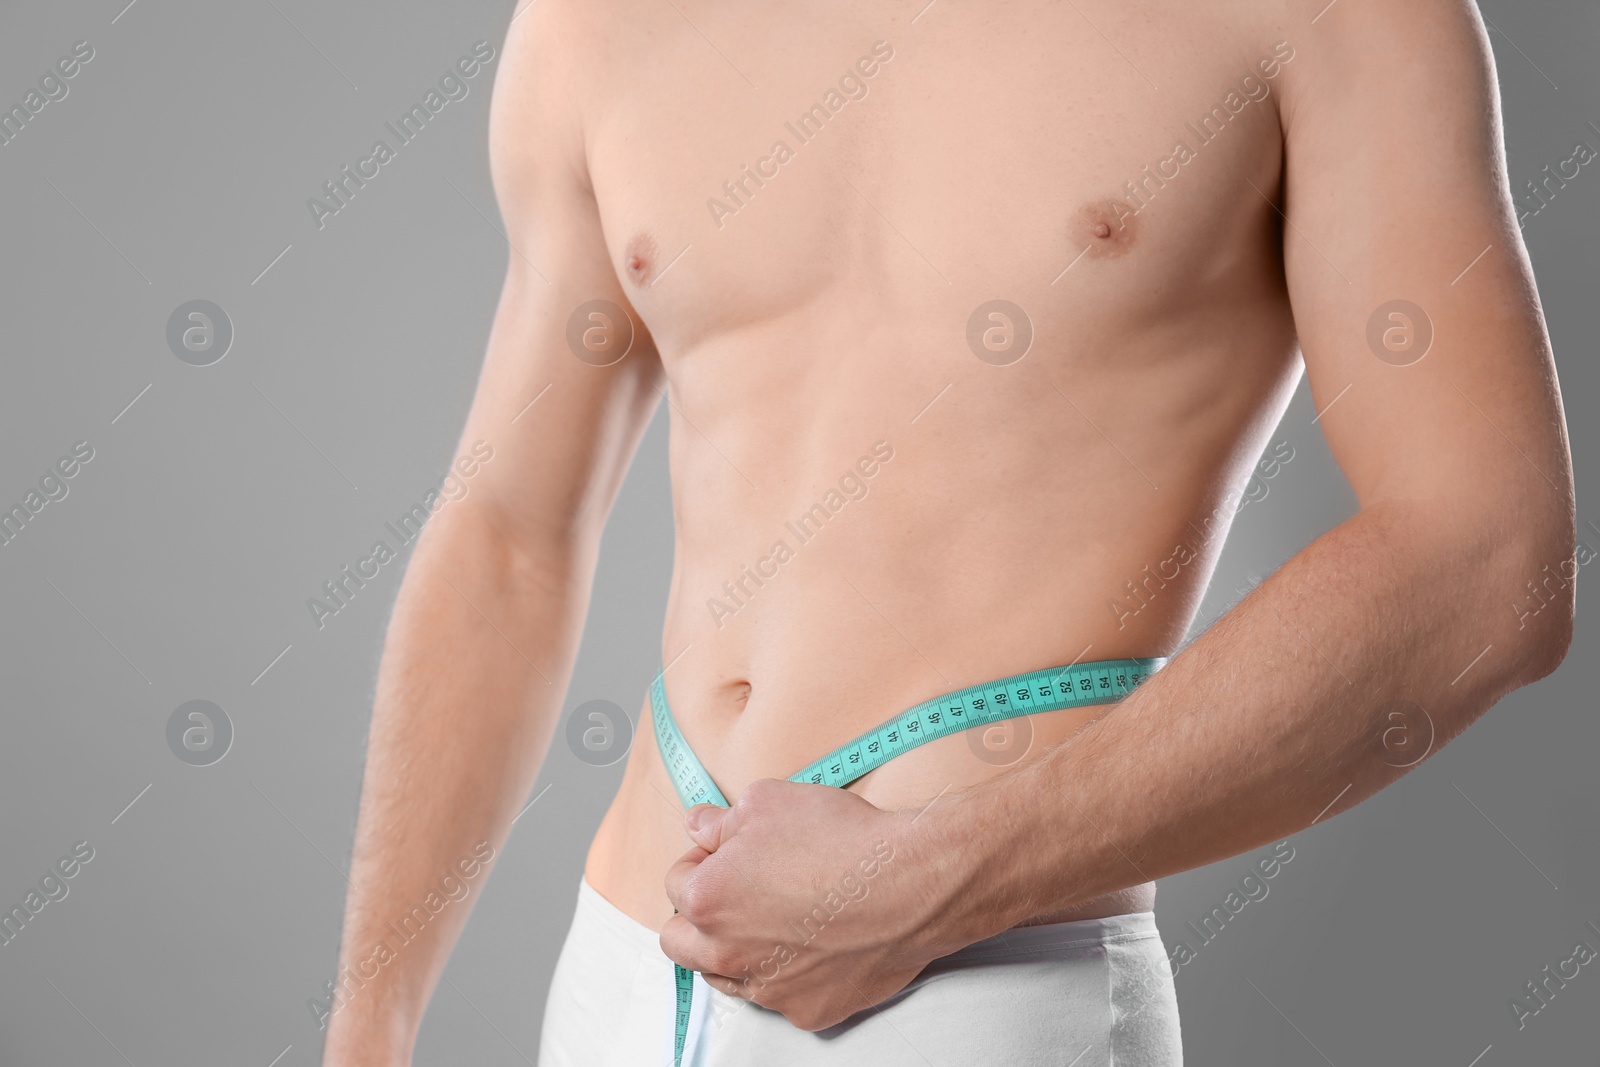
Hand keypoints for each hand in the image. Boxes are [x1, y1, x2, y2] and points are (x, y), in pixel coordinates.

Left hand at [659, 778, 951, 1030]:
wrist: (914, 882)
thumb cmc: (842, 837)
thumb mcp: (768, 800)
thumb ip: (719, 820)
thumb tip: (699, 827)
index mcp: (706, 900)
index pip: (675, 883)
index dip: (702, 860)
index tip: (730, 852)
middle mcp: (728, 954)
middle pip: (680, 942)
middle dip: (698, 914)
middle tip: (737, 888)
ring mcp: (768, 990)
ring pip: (725, 976)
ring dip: (735, 948)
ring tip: (777, 915)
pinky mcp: (808, 1011)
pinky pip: (779, 996)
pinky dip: (787, 973)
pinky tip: (815, 942)